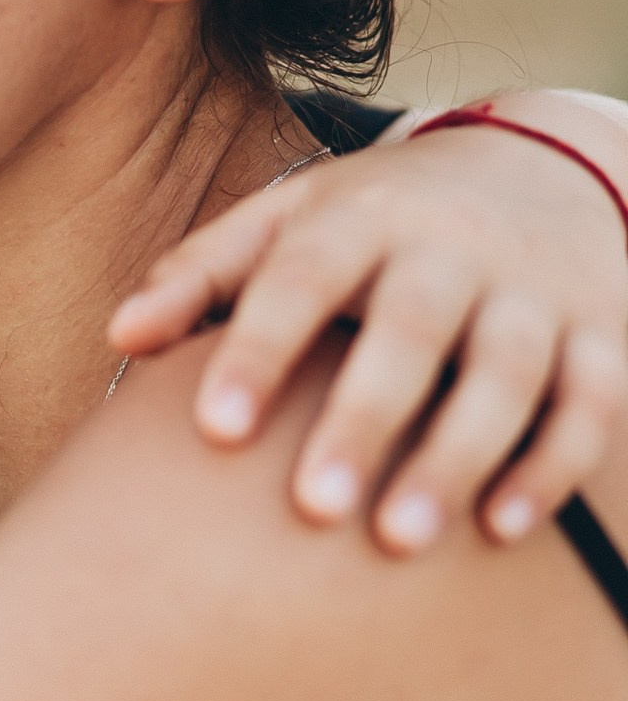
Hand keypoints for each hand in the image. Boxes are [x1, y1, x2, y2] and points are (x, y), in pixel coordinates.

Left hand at [109, 93, 627, 554]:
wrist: (533, 161)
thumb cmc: (374, 215)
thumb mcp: (285, 219)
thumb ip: (200, 274)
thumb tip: (120, 334)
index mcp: (359, 215)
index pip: (300, 278)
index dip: (257, 350)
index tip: (213, 430)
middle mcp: (450, 247)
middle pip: (410, 332)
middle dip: (362, 419)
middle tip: (310, 507)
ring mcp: (531, 291)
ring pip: (506, 376)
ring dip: (456, 458)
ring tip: (397, 539)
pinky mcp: (599, 334)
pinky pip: (589, 404)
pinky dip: (550, 467)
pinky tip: (499, 527)